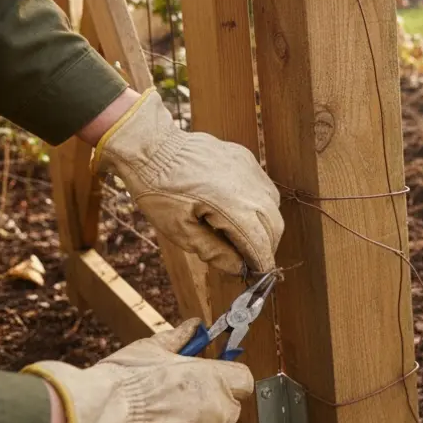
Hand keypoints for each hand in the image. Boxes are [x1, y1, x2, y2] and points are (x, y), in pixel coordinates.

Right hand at [20, 319, 252, 422]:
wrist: (100, 420)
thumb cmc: (124, 382)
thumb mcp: (150, 349)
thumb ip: (178, 339)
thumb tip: (192, 327)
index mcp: (213, 379)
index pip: (244, 381)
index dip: (229, 382)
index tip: (214, 383)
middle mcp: (216, 410)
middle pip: (228, 411)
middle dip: (209, 409)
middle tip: (177, 406)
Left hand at [91, 89, 282, 274]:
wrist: (149, 146)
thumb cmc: (158, 190)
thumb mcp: (178, 229)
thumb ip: (212, 250)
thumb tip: (237, 267)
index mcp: (231, 206)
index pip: (259, 242)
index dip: (262, 262)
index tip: (261, 275)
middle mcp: (248, 186)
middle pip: (273, 225)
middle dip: (267, 245)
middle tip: (252, 259)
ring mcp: (249, 169)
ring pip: (273, 204)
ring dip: (266, 224)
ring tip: (246, 235)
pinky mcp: (245, 158)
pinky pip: (263, 185)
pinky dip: (259, 203)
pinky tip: (241, 209)